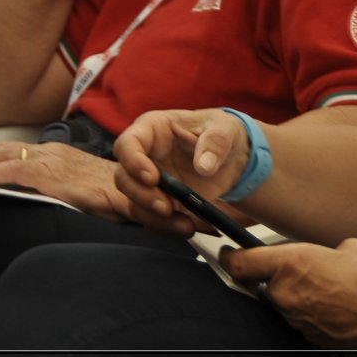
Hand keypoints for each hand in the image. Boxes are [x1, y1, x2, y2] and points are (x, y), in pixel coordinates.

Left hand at [0, 141, 135, 221]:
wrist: (132, 190)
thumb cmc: (107, 194)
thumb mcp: (75, 185)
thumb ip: (53, 186)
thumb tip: (30, 198)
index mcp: (52, 153)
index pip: (11, 148)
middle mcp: (48, 151)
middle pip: (1, 147)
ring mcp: (49, 160)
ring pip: (2, 155)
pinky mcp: (51, 174)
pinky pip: (14, 170)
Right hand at [114, 108, 252, 236]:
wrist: (232, 158)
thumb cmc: (221, 134)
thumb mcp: (225, 128)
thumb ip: (216, 142)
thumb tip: (204, 166)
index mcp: (152, 129)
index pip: (127, 144)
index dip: (133, 162)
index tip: (153, 178)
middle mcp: (145, 157)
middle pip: (124, 179)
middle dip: (142, 197)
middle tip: (166, 207)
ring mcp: (149, 183)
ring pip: (135, 204)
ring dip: (155, 218)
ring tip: (185, 224)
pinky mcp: (159, 203)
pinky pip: (153, 220)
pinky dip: (168, 228)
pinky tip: (187, 227)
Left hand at [219, 239, 356, 349]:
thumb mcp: (349, 246)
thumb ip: (327, 250)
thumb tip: (329, 255)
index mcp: (290, 263)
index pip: (241, 263)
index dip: (229, 258)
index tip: (227, 254)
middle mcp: (285, 293)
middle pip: (266, 284)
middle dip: (281, 277)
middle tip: (307, 271)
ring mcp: (295, 318)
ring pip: (285, 302)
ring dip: (300, 295)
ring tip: (332, 289)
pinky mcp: (308, 335)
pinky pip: (302, 319)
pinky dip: (313, 312)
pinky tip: (337, 306)